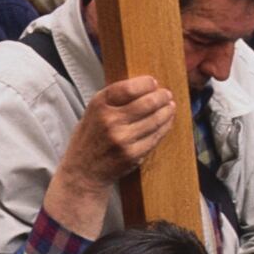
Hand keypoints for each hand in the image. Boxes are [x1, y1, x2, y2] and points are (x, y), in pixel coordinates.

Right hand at [59, 75, 175, 199]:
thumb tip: (144, 86)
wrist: (83, 170)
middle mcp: (110, 121)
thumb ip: (114, 99)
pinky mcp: (133, 154)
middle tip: (166, 94)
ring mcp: (123, 139)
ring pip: (155, 120)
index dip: (146, 83)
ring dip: (167, 111)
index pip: (129, 88)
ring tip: (170, 106)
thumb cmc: (90, 138)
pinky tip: (167, 121)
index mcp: (99, 105)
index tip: (153, 82)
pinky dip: (164, 127)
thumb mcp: (93, 111)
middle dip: (161, 97)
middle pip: (147, 103)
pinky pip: (156, 137)